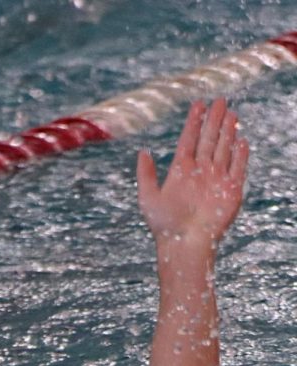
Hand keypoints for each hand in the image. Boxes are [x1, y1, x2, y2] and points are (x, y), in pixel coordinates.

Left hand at [137, 98, 248, 248]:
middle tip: (220, 100)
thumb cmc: (165, 226)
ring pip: (224, 149)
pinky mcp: (231, 190)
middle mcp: (199, 173)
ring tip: (231, 113)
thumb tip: (143, 151)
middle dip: (214, 120)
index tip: (198, 104)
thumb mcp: (148, 198)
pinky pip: (238, 167)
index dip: (194, 122)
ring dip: (228, 131)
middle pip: (208, 140)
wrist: (186, 245)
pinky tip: (241, 140)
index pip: (189, 140)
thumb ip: (145, 175)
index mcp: (181, 171)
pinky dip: (240, 154)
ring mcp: (216, 180)